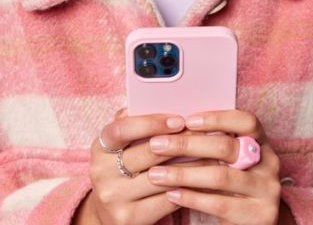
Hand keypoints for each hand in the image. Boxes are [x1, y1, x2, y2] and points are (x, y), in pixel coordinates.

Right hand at [78, 108, 199, 224]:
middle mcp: (101, 172)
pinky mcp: (128, 219)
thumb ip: (134, 123)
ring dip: (191, 166)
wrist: (110, 213)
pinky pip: (165, 201)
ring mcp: (114, 197)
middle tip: (205, 135)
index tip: (178, 120)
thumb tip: (157, 100)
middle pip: (146, 153)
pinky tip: (202, 180)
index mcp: (100, 148)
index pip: (122, 129)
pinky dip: (187, 189)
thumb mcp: (121, 146)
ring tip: (212, 155)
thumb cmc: (123, 170)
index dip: (151, 123)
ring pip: (161, 177)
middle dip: (180, 143)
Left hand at [144, 109, 282, 224]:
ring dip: (183, 174)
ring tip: (156, 174)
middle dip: (187, 145)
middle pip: (227, 147)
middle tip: (156, 145)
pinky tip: (171, 193)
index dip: (218, 119)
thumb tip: (172, 125)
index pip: (247, 121)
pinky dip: (192, 197)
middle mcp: (269, 163)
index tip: (187, 120)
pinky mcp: (259, 216)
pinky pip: (219, 204)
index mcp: (262, 142)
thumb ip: (212, 143)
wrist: (252, 223)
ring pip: (220, 176)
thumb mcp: (229, 161)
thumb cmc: (231, 184)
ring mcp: (267, 191)